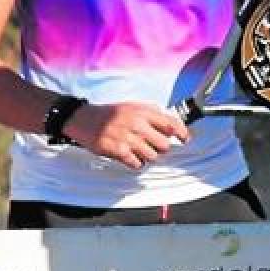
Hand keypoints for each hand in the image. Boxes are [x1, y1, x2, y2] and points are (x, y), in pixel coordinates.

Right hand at [63, 100, 189, 169]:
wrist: (84, 119)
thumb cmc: (110, 114)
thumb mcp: (132, 106)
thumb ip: (151, 113)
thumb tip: (172, 124)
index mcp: (143, 111)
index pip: (171, 123)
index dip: (182, 133)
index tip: (185, 139)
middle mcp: (137, 124)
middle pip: (164, 145)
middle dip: (159, 147)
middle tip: (149, 144)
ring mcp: (128, 138)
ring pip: (152, 156)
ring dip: (146, 156)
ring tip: (136, 149)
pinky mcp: (119, 151)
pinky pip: (137, 164)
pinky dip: (135, 162)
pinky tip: (128, 155)